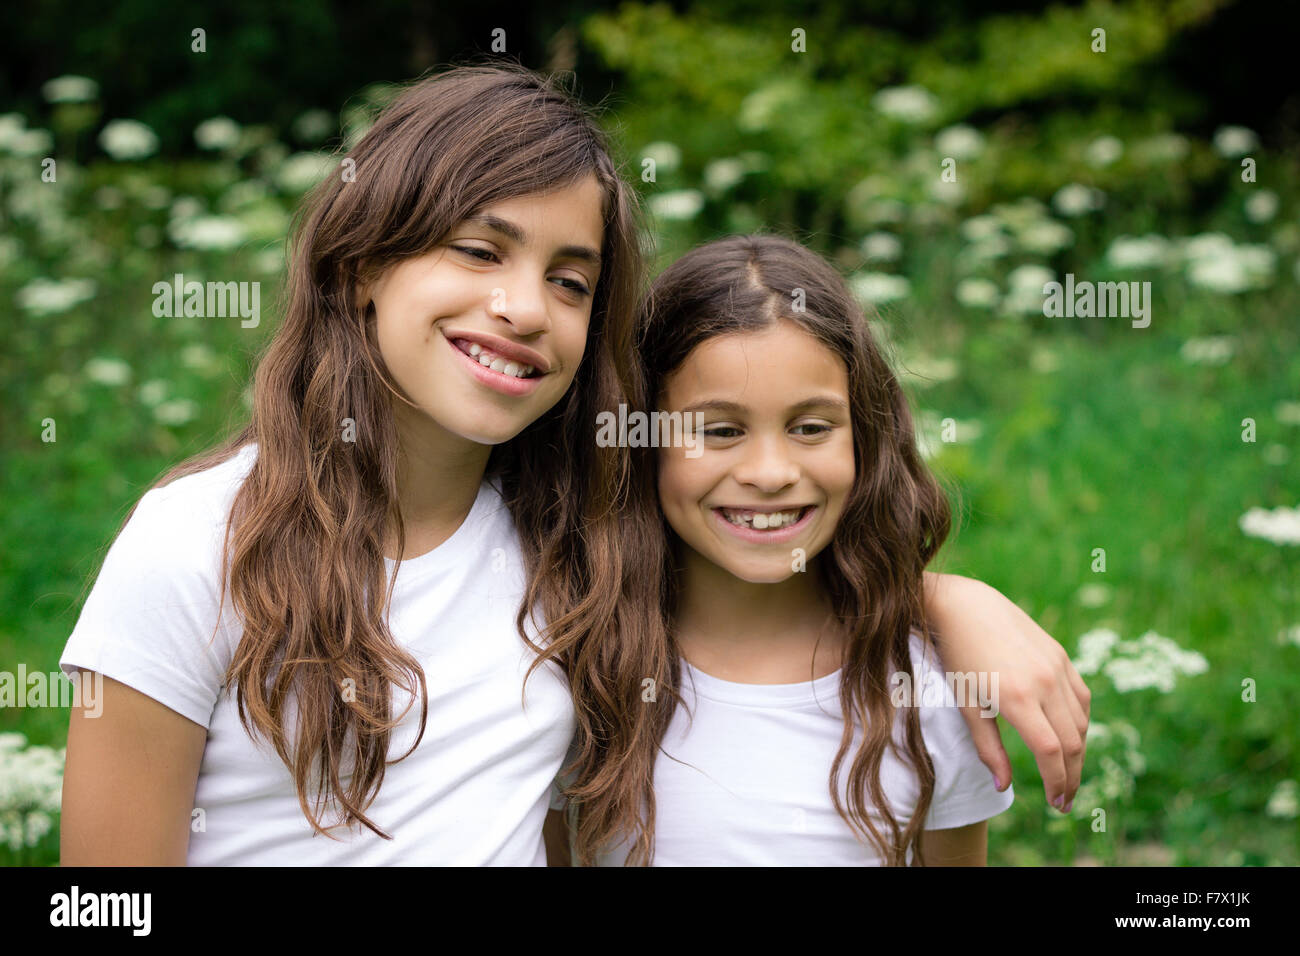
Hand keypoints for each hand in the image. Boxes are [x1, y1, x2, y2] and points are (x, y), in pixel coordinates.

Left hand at [923, 573, 1090, 811]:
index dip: (1056, 783)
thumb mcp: (966, 705)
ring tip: (1066, 773)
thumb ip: (987, 747)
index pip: (1050, 753)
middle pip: (1072, 743)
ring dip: (1078, 753)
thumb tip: (1004, 786)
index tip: (1055, 804)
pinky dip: (1080, 723)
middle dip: (1071, 776)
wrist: (963, 606)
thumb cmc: (957, 658)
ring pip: (1081, 722)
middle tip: (1064, 800)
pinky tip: (1070, 737)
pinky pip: (1081, 698)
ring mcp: (1057, 667)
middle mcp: (1044, 682)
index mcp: (1017, 698)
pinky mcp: (1060, 656)